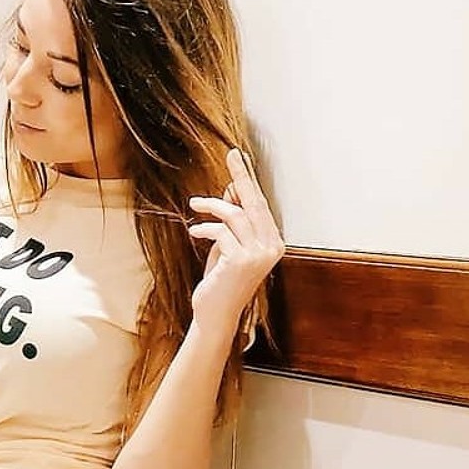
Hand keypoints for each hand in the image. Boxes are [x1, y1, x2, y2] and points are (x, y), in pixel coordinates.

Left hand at [187, 147, 285, 336]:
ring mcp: (259, 254)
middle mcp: (271, 248)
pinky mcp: (242, 259)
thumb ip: (234, 221)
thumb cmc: (221, 281)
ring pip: (236, 214)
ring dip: (212, 205)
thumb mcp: (228, 245)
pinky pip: (222, 230)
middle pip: (255, 203)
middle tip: (232, 154)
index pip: (261, 205)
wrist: (215, 314)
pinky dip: (205, 227)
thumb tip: (233, 189)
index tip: (240, 160)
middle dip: (242, 176)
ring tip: (195, 205)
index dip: (249, 181)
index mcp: (273, 244)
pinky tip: (194, 232)